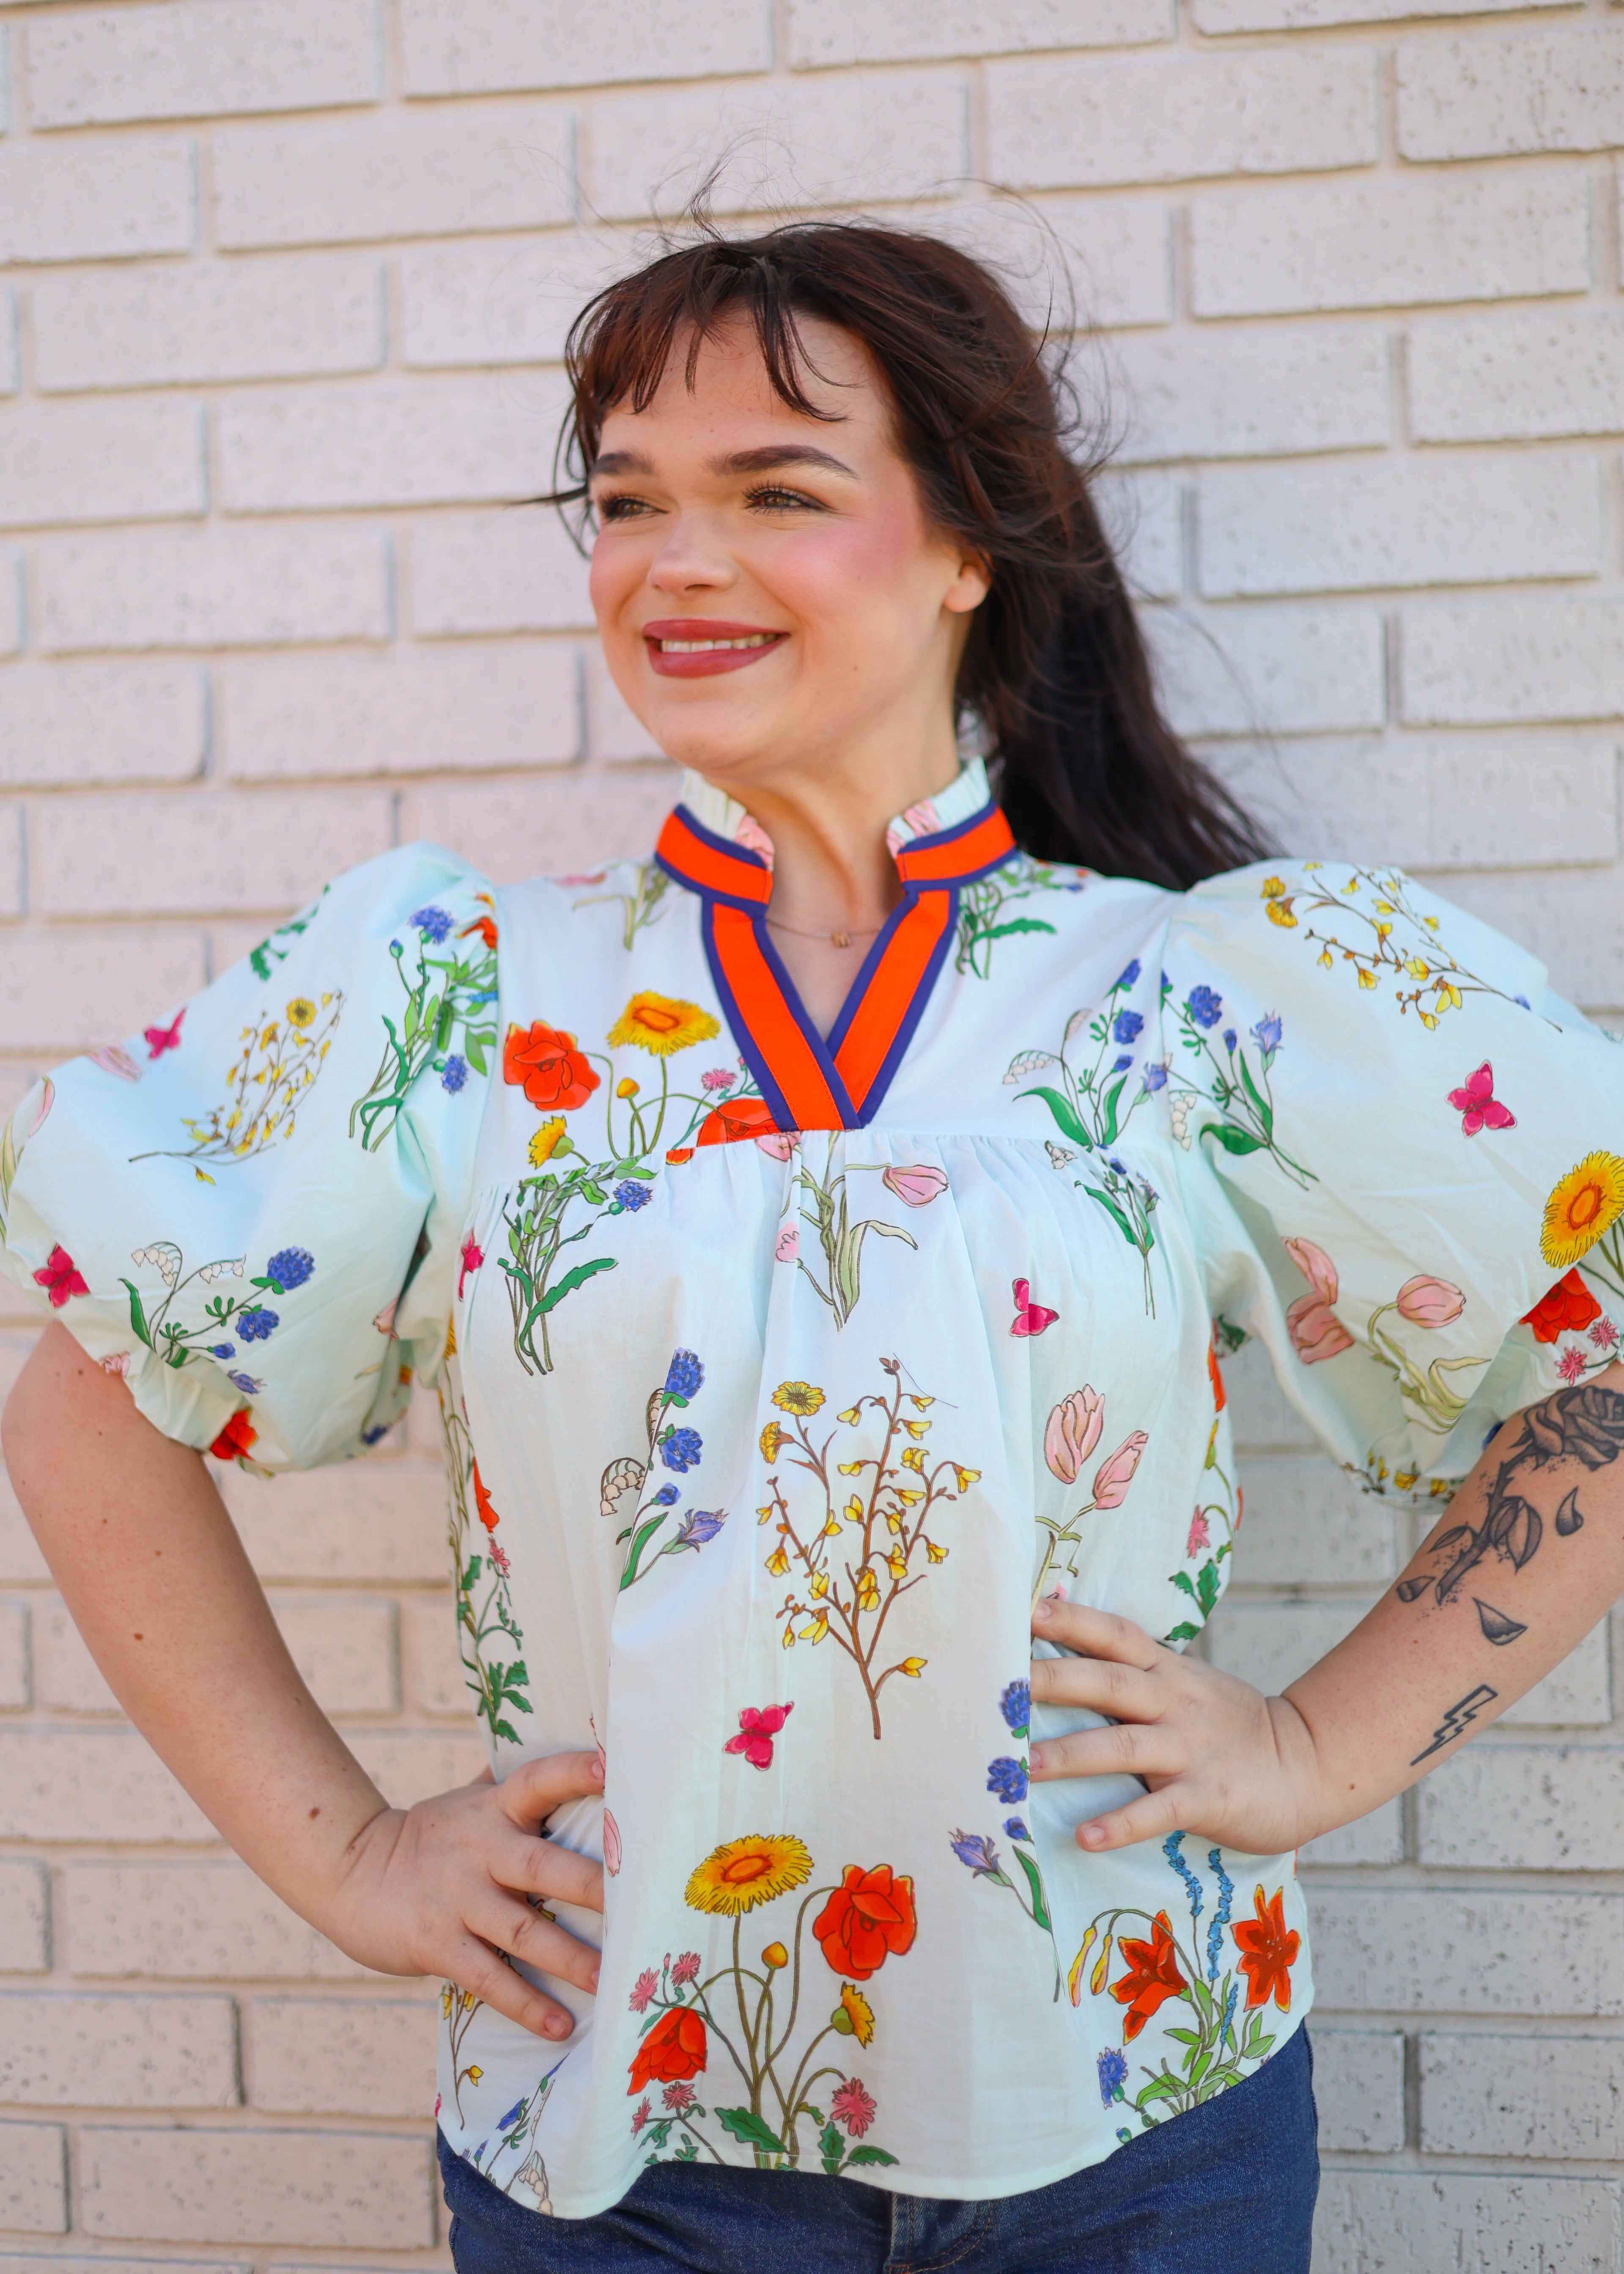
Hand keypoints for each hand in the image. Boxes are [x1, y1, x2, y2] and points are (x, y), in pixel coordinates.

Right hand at [323, 1751, 606, 2039]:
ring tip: (611, 1981)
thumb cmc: (429, 1835)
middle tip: (636, 1904)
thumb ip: (512, 1782)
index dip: (570, 1772)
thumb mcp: (468, 1801)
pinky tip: (560, 2025)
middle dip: (590, 1886)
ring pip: (523, 1931)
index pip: (536, 1781)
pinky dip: (525, 2004)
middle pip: (543, 1866)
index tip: (606, 1765)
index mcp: (494, 1810)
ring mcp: (459, 1900)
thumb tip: (565, 1743)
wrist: (352, 1871)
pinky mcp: (438, 1945)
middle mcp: (481, 1851)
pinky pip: (489, 1978)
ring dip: (569, 1959)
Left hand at [1028, 1600, 1327, 1855]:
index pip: (1114, 1635)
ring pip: (1123, 1746)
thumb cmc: (1229, 1726)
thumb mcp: (1185, 1685)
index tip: (1027, 1610)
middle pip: (1107, 1682)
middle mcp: (1173, 1702)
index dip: (1073, 1620)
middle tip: (1002, 1686)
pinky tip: (1086, 1837)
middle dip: (1053, 1681)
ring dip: (1072, 1755)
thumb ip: (1134, 1674)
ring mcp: (1190, 1749)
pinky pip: (1159, 1810)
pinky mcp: (1207, 1797)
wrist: (1306, 1764)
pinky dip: (1122, 1823)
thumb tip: (1063, 1663)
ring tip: (1025, 1767)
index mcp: (1166, 1671)